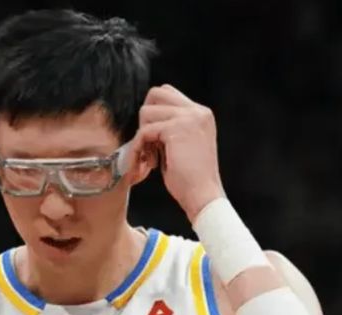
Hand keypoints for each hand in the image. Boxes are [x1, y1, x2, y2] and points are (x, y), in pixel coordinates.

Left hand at [135, 85, 224, 222]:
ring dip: (142, 135)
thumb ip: (171, 129)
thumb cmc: (191, 179)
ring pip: (146, 111)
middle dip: (145, 117)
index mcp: (201, 114)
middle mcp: (197, 111)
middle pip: (156, 93)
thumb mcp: (183, 146)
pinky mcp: (176, 129)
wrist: (203, 195)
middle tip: (148, 143)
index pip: (168, 94)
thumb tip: (147, 122)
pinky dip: (139, 147)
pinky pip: (144, 131)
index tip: (154, 139)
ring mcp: (188, 118)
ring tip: (151, 156)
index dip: (154, 114)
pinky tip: (149, 163)